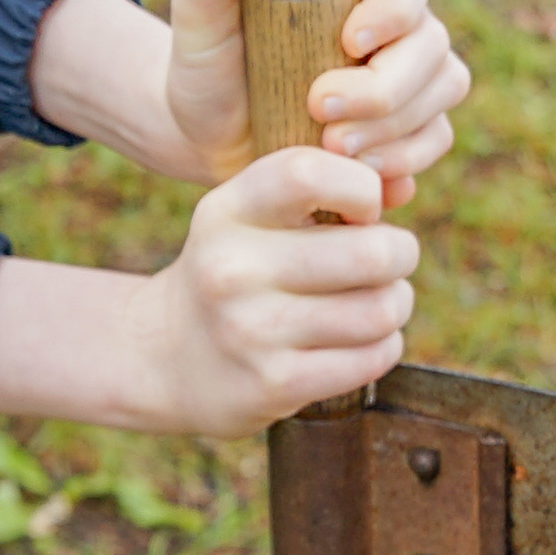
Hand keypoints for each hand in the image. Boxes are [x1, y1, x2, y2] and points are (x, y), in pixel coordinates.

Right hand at [0, 152, 420, 435]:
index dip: (363, 185)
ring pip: (384, 305)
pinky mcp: (273, 384)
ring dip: (392, 305)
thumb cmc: (226, 271)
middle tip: (382, 262)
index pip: (319, 174)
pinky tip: (352, 341)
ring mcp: (253, 330)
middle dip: (395, 256)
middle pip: (376, 248)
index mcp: (227, 210)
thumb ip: (305, 190)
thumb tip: (394, 170)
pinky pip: (373, 354)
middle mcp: (234, 267)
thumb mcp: (238, 215)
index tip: (367, 203)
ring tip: (367, 304)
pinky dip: (380, 346)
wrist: (160, 362)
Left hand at [149, 0, 469, 206]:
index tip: (348, 40)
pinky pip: (437, 137)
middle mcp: (398, 15)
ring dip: (395, 125)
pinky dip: (403, 160)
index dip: (398, 2)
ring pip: (445, 88)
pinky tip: (357, 174)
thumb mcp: (196, 8)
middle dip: (385, 84)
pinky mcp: (412, 123)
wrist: (208, 132)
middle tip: (318, 109)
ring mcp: (413, 70)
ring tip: (330, 147)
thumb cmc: (205, 58)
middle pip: (432, 38)